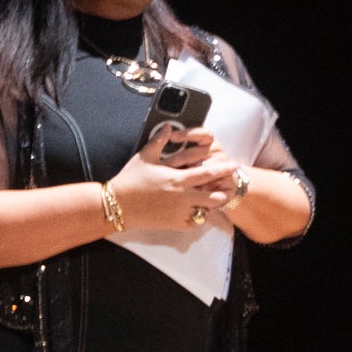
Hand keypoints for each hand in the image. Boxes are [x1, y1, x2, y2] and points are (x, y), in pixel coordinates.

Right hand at [108, 128, 241, 230]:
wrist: (117, 205)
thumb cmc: (130, 180)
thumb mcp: (145, 157)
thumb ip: (159, 140)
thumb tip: (168, 127)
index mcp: (178, 179)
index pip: (208, 173)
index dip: (224, 169)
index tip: (233, 166)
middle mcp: (183, 197)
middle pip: (215, 197)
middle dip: (222, 192)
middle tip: (224, 187)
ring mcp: (180, 213)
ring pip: (206, 211)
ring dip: (209, 205)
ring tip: (207, 198)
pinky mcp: (175, 224)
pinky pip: (194, 222)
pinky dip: (195, 217)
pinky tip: (191, 210)